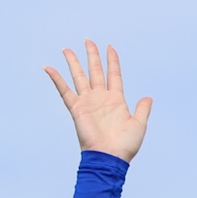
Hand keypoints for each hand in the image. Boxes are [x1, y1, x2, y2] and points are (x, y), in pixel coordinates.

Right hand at [45, 40, 151, 162]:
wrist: (109, 157)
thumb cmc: (125, 145)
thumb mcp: (139, 124)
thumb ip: (143, 109)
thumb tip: (148, 98)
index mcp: (116, 100)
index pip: (113, 74)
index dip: (112, 61)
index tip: (110, 47)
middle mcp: (100, 98)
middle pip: (94, 71)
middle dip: (92, 55)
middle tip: (88, 40)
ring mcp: (88, 102)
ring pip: (79, 76)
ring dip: (73, 62)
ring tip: (67, 49)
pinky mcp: (76, 109)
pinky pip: (64, 91)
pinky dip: (56, 79)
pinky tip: (48, 67)